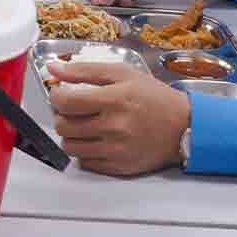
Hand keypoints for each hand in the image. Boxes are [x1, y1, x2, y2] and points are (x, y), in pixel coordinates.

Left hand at [45, 62, 191, 175]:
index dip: (56, 97)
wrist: (183, 126)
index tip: (60, 95)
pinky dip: (84, 150)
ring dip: (70, 135)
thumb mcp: (123, 73)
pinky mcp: (118, 167)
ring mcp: (115, 150)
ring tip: (83, 125)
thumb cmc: (153, 96)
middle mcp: (113, 127)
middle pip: (64, 127)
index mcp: (114, 99)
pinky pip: (85, 162)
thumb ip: (85, 70)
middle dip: (62, 116)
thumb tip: (53, 69)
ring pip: (70, 147)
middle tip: (73, 110)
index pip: (66, 102)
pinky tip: (96, 139)